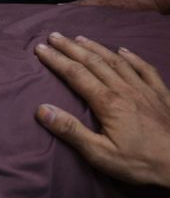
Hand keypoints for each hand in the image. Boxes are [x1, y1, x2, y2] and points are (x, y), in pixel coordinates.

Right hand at [34, 32, 169, 187]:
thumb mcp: (98, 153)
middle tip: (54, 36)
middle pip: (93, 62)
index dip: (56, 60)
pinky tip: (123, 51)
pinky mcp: (161, 94)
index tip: (40, 49)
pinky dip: (132, 58)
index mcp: (107, 102)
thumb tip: (42, 109)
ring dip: (96, 47)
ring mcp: (145, 89)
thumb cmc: (138, 162)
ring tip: (80, 38)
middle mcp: (125, 89)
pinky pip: (145, 69)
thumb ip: (70, 130)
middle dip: (71, 48)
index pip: (75, 75)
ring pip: (116, 61)